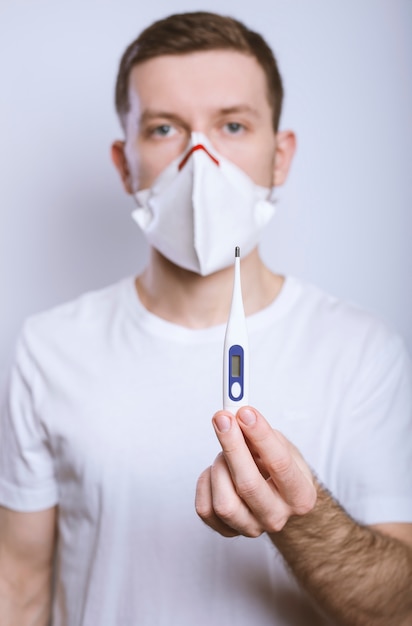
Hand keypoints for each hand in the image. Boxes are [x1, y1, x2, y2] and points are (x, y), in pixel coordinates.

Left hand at [195, 406, 316, 537]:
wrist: (279, 504)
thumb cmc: (280, 472)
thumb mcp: (284, 448)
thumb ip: (263, 436)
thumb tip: (238, 417)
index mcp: (300, 496)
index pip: (280, 464)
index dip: (260, 435)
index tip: (246, 412)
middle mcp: (277, 517)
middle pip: (248, 485)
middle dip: (232, 446)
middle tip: (223, 418)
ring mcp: (252, 528)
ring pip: (224, 502)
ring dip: (219, 468)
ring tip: (225, 455)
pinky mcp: (228, 532)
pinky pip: (205, 509)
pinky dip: (206, 484)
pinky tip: (217, 473)